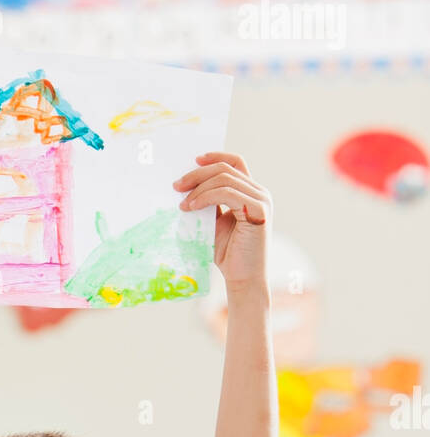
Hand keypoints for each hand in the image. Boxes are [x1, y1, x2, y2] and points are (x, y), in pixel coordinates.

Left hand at [173, 152, 269, 289]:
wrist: (242, 279)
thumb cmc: (227, 254)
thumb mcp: (214, 223)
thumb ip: (207, 204)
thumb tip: (183, 189)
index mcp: (251, 193)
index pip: (236, 163)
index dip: (215, 157)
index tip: (194, 160)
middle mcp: (260, 193)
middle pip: (226, 169)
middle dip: (197, 174)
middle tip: (176, 186)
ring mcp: (261, 201)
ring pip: (225, 179)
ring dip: (198, 188)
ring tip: (182, 203)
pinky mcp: (258, 212)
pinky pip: (227, 194)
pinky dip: (206, 197)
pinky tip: (192, 207)